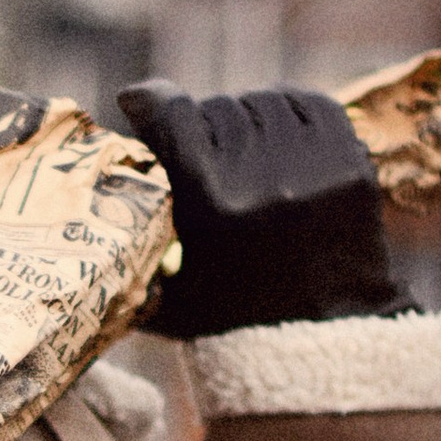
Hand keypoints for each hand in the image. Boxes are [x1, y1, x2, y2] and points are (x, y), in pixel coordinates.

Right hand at [116, 84, 408, 339]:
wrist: (323, 340)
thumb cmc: (230, 320)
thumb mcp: (163, 288)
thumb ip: (128, 236)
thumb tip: (88, 175)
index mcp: (212, 208)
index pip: (172, 114)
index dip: (151, 100)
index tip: (140, 101)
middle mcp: (264, 182)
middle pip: (217, 108)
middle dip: (202, 125)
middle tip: (201, 150)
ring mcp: (314, 171)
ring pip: (263, 102)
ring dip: (247, 118)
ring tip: (241, 147)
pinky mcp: (352, 166)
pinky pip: (312, 105)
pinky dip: (289, 112)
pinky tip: (278, 135)